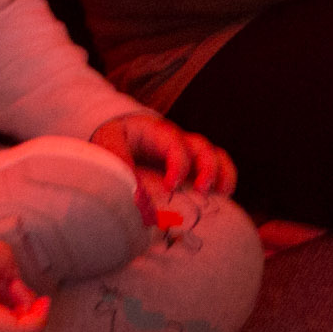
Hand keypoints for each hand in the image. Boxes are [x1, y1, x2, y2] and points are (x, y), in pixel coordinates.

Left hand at [92, 110, 235, 195]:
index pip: (175, 143)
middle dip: (207, 168)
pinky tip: (222, 200)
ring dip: (222, 174)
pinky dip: (224, 182)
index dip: (178, 164)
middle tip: (202, 190)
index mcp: (156, 132)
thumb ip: (120, 164)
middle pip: (201, 147)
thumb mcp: (108, 144)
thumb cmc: (112, 141)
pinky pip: (217, 170)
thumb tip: (137, 199)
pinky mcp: (191, 170)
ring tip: (223, 195)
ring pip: (215, 156)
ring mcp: (187, 155)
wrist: (114, 141)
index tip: (170, 186)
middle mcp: (177, 141)